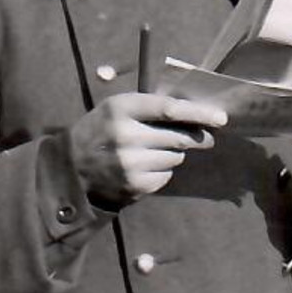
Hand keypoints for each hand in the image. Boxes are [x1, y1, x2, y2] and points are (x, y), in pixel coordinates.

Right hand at [70, 93, 226, 208]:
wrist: (70, 169)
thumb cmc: (102, 130)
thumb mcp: (118, 108)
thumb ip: (152, 107)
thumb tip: (198, 114)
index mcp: (121, 109)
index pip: (169, 109)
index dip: (199, 113)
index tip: (221, 118)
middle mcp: (125, 136)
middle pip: (179, 136)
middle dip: (195, 137)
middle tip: (204, 137)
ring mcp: (129, 164)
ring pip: (176, 157)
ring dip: (174, 153)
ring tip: (151, 151)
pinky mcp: (134, 185)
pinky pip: (166, 175)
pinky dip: (162, 171)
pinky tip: (144, 167)